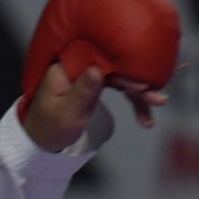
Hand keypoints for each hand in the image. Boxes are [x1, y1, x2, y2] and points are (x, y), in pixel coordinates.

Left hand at [20, 64, 166, 152]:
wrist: (41, 139)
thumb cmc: (48, 128)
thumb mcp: (65, 114)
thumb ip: (82, 92)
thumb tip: (96, 70)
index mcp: (66, 66)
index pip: (100, 59)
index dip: (123, 68)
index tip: (139, 84)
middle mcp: (79, 64)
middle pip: (115, 66)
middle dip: (137, 82)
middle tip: (157, 99)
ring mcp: (88, 72)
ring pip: (121, 76)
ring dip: (139, 92)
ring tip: (158, 104)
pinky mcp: (95, 82)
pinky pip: (119, 85)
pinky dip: (133, 99)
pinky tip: (146, 116)